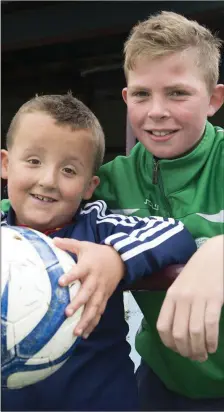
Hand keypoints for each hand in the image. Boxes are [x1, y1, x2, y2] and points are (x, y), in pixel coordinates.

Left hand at [53, 238, 124, 338]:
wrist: (120, 259)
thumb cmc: (98, 253)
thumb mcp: (84, 245)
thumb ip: (68, 244)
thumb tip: (52, 240)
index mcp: (89, 266)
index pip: (79, 271)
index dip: (70, 277)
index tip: (60, 283)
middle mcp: (95, 280)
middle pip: (87, 293)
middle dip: (78, 304)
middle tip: (67, 314)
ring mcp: (102, 290)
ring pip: (95, 307)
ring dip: (86, 320)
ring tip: (76, 332)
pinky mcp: (105, 297)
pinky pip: (100, 312)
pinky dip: (93, 323)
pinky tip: (85, 334)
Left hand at [156, 235, 223, 361]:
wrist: (215, 255)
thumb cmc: (197, 272)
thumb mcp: (180, 286)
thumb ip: (175, 305)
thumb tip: (177, 333)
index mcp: (170, 296)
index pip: (163, 326)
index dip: (169, 344)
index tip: (177, 350)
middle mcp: (182, 298)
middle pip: (179, 334)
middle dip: (185, 351)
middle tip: (194, 357)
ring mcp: (198, 299)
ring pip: (194, 333)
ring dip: (199, 350)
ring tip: (204, 355)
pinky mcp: (214, 299)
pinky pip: (210, 326)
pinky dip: (211, 341)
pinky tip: (212, 347)